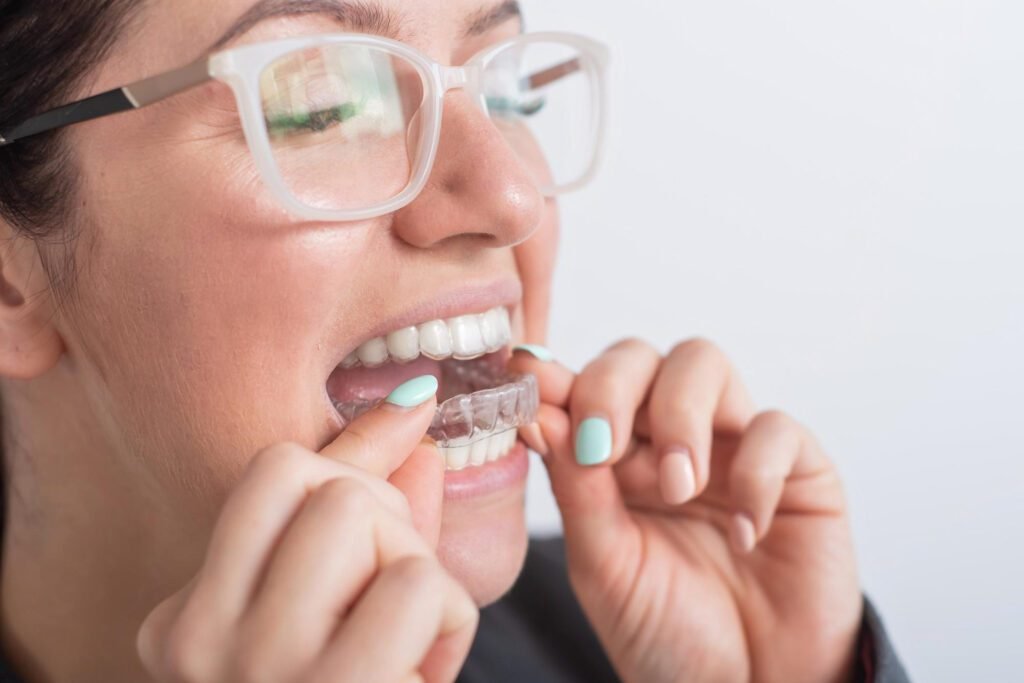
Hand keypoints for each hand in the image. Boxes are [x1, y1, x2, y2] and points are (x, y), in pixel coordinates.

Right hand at [137, 392, 477, 682]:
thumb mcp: (328, 625)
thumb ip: (368, 518)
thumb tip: (413, 417)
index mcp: (190, 622)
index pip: (276, 471)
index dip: (355, 446)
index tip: (412, 418)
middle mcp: (206, 644)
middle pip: (331, 489)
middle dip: (392, 523)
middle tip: (393, 589)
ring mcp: (264, 672)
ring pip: (371, 521)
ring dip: (419, 574)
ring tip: (403, 642)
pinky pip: (418, 587)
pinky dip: (446, 625)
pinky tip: (420, 673)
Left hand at [512, 339, 861, 682]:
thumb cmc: (667, 630)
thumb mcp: (603, 563)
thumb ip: (576, 486)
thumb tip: (540, 412)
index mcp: (613, 456)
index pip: (581, 385)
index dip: (556, 379)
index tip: (533, 392)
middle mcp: (668, 438)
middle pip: (637, 356)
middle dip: (612, 389)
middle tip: (604, 450)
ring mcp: (732, 445)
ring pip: (702, 361)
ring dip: (680, 417)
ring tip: (679, 490)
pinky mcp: (799, 469)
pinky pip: (777, 428)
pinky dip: (755, 473)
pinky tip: (743, 534)